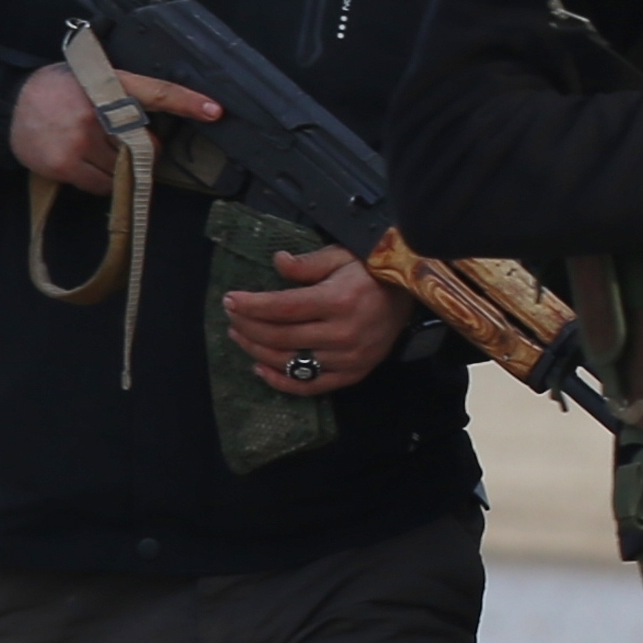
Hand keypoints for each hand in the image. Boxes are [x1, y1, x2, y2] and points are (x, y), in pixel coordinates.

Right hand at [9, 60, 216, 190]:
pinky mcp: (66, 165)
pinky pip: (102, 185)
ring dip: (120, 167)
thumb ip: (121, 93)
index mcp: (106, 83)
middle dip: (143, 149)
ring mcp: (79, 140)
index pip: (155, 92)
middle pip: (144, 145)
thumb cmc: (56, 90)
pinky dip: (103, 181)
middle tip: (122, 141)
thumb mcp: (89, 76)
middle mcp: (95, 112)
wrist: (6, 107)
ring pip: (124, 168)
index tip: (215, 110)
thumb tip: (156, 121)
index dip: (187, 101)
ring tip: (97, 150)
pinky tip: (86, 164)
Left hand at [222, 245, 407, 392]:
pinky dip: (282, 381)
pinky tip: (261, 368)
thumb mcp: (341, 256)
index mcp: (338, 300)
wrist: (411, 294)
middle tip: (231, 316)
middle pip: (281, 335)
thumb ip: (308, 263)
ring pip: (290, 361)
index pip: (283, 308)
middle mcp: (342, 333)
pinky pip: (311, 386)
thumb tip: (277, 262)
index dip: (252, 305)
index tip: (230, 299)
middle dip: (248, 326)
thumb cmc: (372, 270)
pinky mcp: (354, 373)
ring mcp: (348, 358)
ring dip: (257, 351)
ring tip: (239, 337)